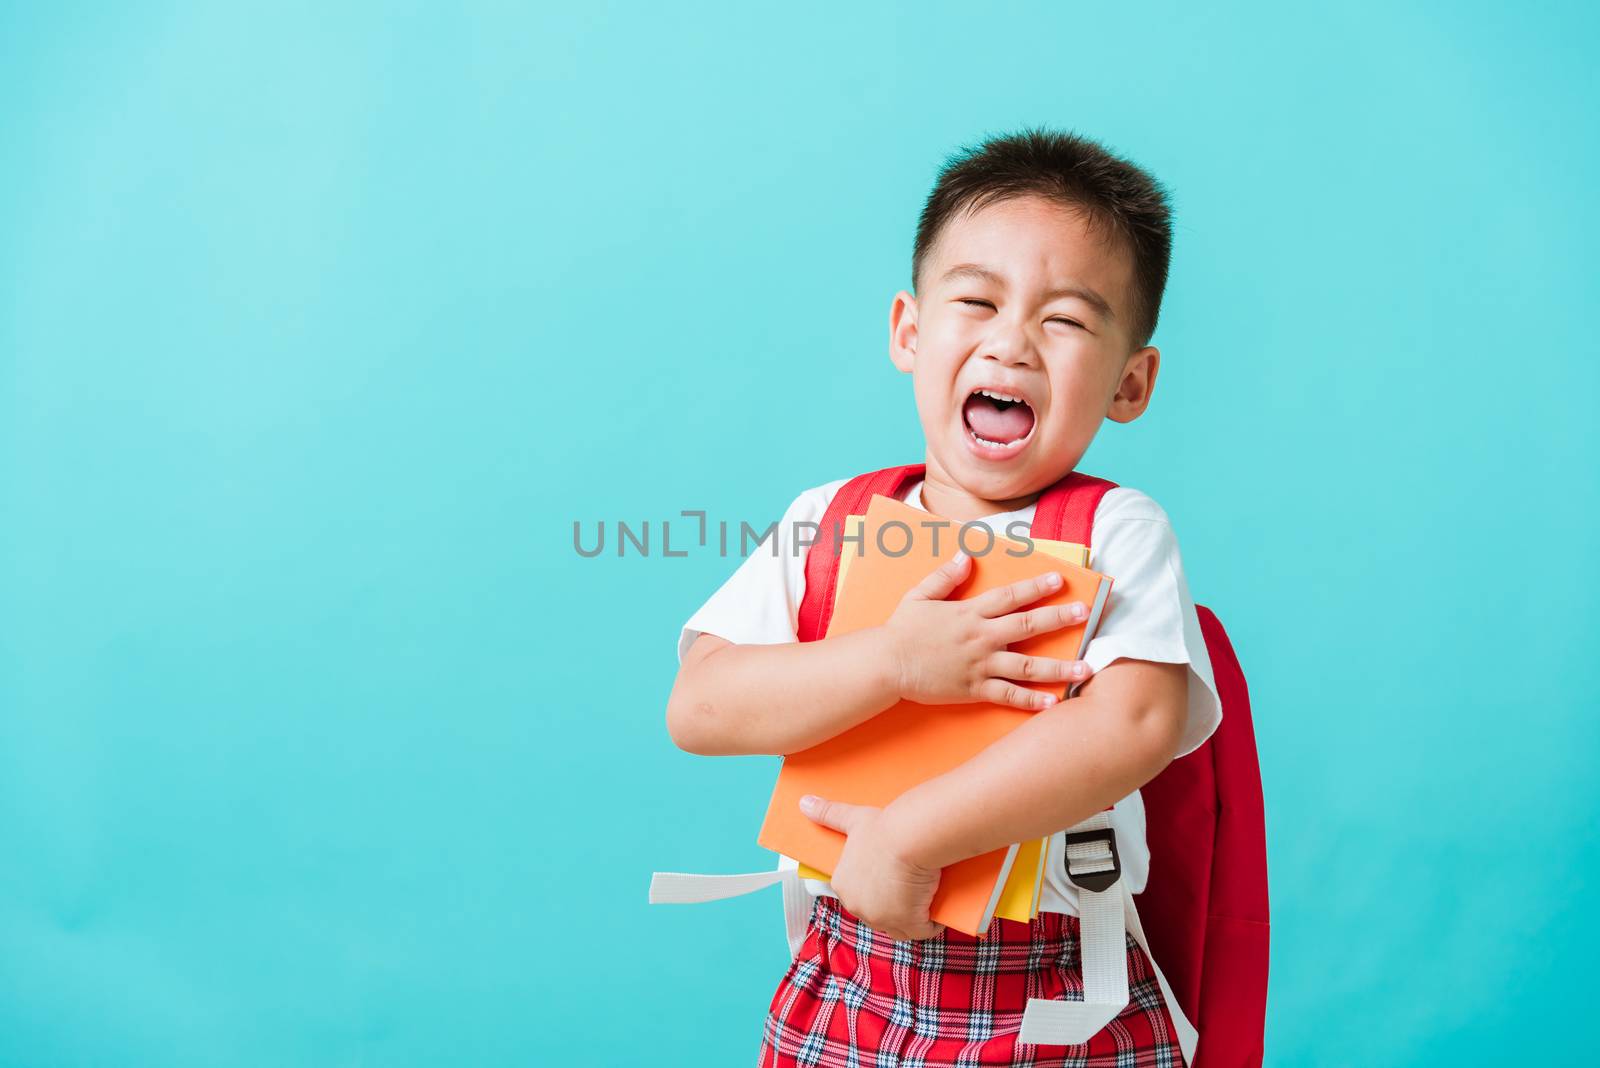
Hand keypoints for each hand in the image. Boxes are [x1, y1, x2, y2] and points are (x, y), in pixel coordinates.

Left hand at [799, 794, 943, 940]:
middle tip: (911, 884)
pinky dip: (931, 923)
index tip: (892, 877)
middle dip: (895, 906)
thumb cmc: (884, 828)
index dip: (878, 889)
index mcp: (842, 885)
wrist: (910, 837)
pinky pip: (922, 931)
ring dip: (912, 917)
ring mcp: (882, 919)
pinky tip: (937, 908)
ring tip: (924, 896)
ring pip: (899, 926)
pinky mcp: (907, 925)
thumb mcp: (852, 819)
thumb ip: (828, 814)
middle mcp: (858, 907)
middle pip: (879, 913)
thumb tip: (804, 802)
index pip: (860, 895)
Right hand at [880, 551, 1093, 710]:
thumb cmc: (901, 630)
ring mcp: (980, 664)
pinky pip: (1008, 695)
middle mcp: (981, 637)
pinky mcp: (974, 689)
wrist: (887, 664)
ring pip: (1027, 665)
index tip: (1060, 580)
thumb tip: (965, 556)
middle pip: (1028, 624)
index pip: (1010, 596)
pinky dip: (1031, 701)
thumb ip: (945, 576)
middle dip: (1059, 618)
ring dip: (1059, 667)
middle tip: (1085, 614)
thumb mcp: (919, 595)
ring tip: (1086, 668)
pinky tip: (1053, 703)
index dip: (1036, 587)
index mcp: (970, 612)